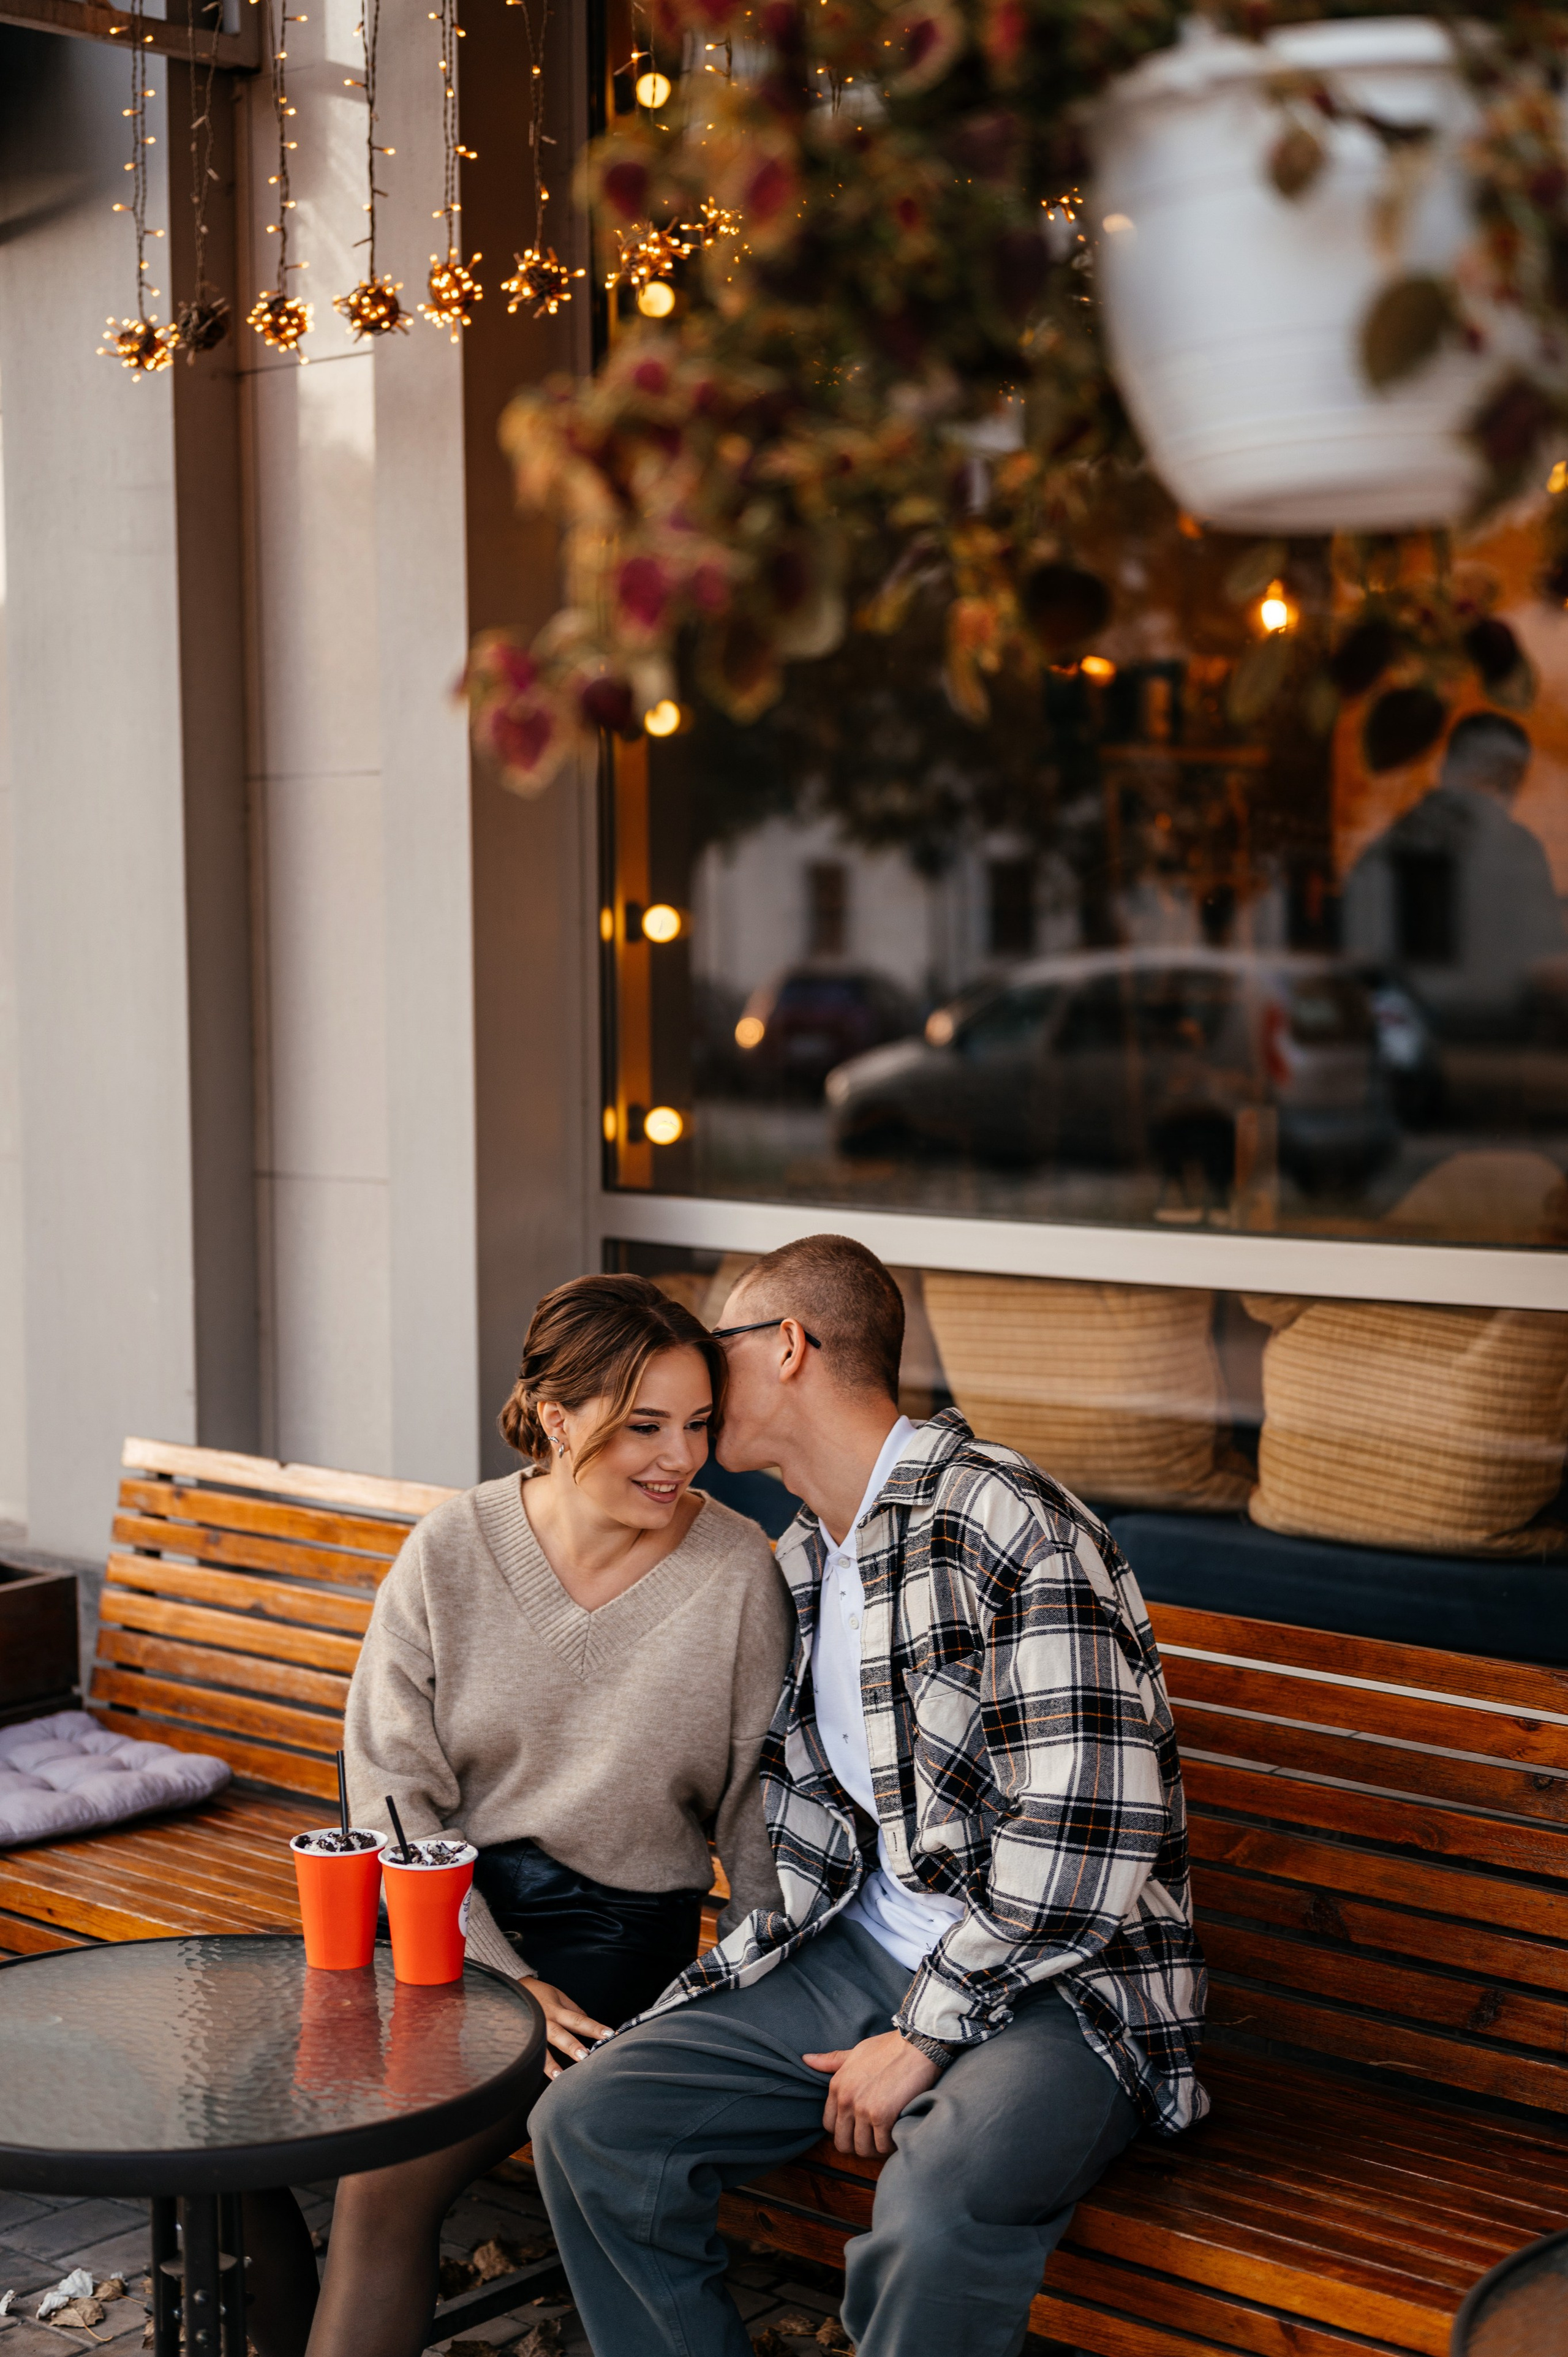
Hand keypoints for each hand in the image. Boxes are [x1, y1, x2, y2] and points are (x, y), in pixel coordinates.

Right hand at [521, 1979, 610, 2078]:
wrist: (509, 1990)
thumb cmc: (538, 1993)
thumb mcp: (558, 1996)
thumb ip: (574, 2010)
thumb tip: (588, 2022)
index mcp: (556, 2010)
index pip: (578, 2019)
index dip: (594, 2027)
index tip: (609, 2034)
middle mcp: (544, 2021)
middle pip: (559, 2034)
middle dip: (571, 2045)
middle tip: (585, 2056)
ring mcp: (530, 2031)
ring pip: (540, 2047)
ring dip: (549, 2062)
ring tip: (559, 2076)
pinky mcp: (518, 2039)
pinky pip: (526, 2052)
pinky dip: (532, 2064)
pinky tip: (534, 2076)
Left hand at [802, 2030, 939, 2156]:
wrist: (916, 2044)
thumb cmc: (888, 2047)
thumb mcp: (855, 2052)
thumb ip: (831, 2061)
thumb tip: (806, 2059)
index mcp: (837, 2086)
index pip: (829, 2126)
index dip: (844, 2130)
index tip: (859, 2127)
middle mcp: (846, 2100)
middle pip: (843, 2143)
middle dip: (858, 2144)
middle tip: (874, 2136)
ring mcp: (863, 2109)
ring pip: (862, 2149)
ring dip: (875, 2148)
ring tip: (886, 2137)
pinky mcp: (882, 2116)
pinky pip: (881, 2147)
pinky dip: (890, 2145)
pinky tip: (897, 2134)